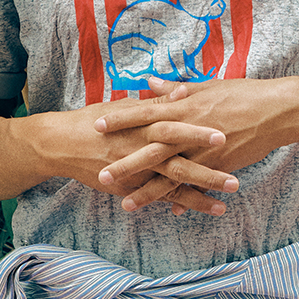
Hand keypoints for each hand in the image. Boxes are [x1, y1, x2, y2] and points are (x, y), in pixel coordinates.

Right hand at [42, 97, 239, 215]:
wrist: (63, 144)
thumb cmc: (97, 120)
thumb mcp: (127, 106)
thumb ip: (158, 102)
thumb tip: (184, 91)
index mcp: (143, 125)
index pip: (175, 126)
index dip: (198, 130)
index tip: (224, 131)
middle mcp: (142, 149)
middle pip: (179, 160)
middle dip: (207, 169)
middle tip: (235, 176)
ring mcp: (138, 171)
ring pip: (173, 183)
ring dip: (203, 191)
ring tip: (229, 197)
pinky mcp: (132, 187)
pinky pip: (161, 197)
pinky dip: (182, 203)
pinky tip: (207, 208)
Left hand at [94, 76, 292, 213]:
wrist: (275, 110)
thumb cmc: (241, 93)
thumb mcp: (206, 86)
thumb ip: (174, 89)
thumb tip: (149, 83)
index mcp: (184, 105)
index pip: (145, 112)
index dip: (121, 119)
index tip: (97, 125)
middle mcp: (189, 129)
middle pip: (151, 148)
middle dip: (125, 162)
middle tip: (101, 174)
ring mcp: (203, 149)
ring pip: (170, 174)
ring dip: (148, 191)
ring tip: (126, 205)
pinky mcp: (219, 164)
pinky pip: (196, 184)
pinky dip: (183, 197)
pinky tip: (170, 210)